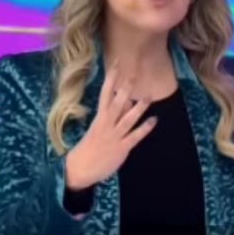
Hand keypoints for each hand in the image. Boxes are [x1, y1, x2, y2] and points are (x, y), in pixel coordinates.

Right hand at [64, 61, 156, 189]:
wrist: (79, 169)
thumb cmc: (88, 148)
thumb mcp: (97, 128)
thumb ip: (109, 116)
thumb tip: (122, 102)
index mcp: (99, 118)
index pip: (105, 94)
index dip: (111, 79)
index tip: (117, 64)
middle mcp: (106, 124)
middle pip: (117, 103)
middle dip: (125, 89)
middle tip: (134, 74)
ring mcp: (115, 136)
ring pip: (128, 118)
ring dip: (139, 107)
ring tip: (149, 96)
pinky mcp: (122, 148)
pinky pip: (135, 136)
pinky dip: (145, 128)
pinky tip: (154, 120)